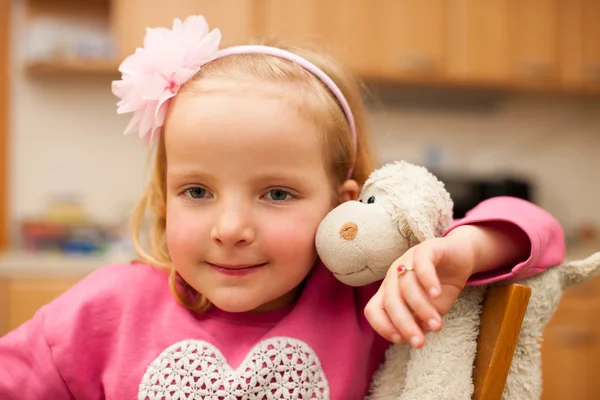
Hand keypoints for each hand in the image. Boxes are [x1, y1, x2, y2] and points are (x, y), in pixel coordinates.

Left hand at [364, 227, 480, 348]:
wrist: (462, 257)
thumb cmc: (442, 285)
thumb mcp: (431, 309)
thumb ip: (422, 321)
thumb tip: (417, 335)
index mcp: (390, 290)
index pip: (373, 309)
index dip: (382, 326)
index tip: (400, 341)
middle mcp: (394, 275)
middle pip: (390, 301)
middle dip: (403, 324)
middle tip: (419, 342)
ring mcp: (407, 260)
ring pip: (406, 286)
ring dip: (421, 308)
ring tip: (437, 325)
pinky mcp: (426, 249)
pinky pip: (421, 264)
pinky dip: (427, 280)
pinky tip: (436, 294)